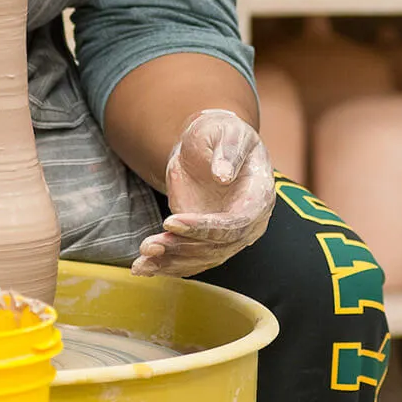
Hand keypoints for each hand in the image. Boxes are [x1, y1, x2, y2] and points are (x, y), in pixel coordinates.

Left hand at [132, 109, 274, 277]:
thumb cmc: (221, 134)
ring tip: (141, 262)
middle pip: (218, 247)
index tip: (172, 222)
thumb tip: (224, 175)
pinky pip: (190, 258)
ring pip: (202, 258)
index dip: (206, 227)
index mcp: (259, 196)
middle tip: (150, 245)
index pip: (236, 222)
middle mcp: (248, 222)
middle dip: (182, 248)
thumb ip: (228, 152)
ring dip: (171, 262)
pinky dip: (166, 266)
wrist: (208, 145)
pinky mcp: (205, 239)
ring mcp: (227, 234)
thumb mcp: (226, 133)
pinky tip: (143, 268)